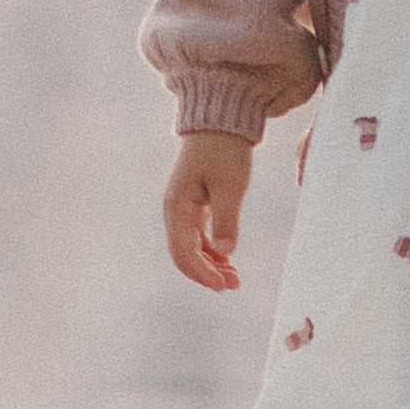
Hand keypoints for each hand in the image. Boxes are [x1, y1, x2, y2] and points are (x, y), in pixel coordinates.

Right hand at [162, 129, 252, 289]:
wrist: (220, 123)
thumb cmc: (224, 151)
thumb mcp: (230, 185)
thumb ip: (226, 220)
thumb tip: (225, 252)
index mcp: (177, 206)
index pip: (183, 251)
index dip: (201, 272)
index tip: (223, 285)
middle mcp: (175, 210)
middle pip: (184, 253)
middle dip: (206, 273)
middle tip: (233, 285)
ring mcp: (183, 208)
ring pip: (192, 246)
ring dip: (211, 264)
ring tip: (235, 278)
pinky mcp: (194, 204)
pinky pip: (198, 235)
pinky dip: (212, 250)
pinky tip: (228, 260)